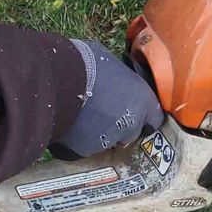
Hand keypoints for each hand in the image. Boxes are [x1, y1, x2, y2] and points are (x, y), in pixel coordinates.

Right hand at [55, 40, 164, 156]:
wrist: (57, 81)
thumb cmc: (84, 61)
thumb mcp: (109, 61)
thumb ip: (118, 77)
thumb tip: (113, 76)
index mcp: (142, 100)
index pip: (154, 118)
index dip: (143, 116)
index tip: (133, 112)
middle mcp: (132, 123)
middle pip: (131, 132)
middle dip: (121, 126)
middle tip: (103, 112)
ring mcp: (110, 139)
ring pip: (108, 141)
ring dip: (100, 133)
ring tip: (83, 118)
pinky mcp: (86, 150)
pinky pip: (85, 147)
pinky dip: (79, 139)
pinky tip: (69, 125)